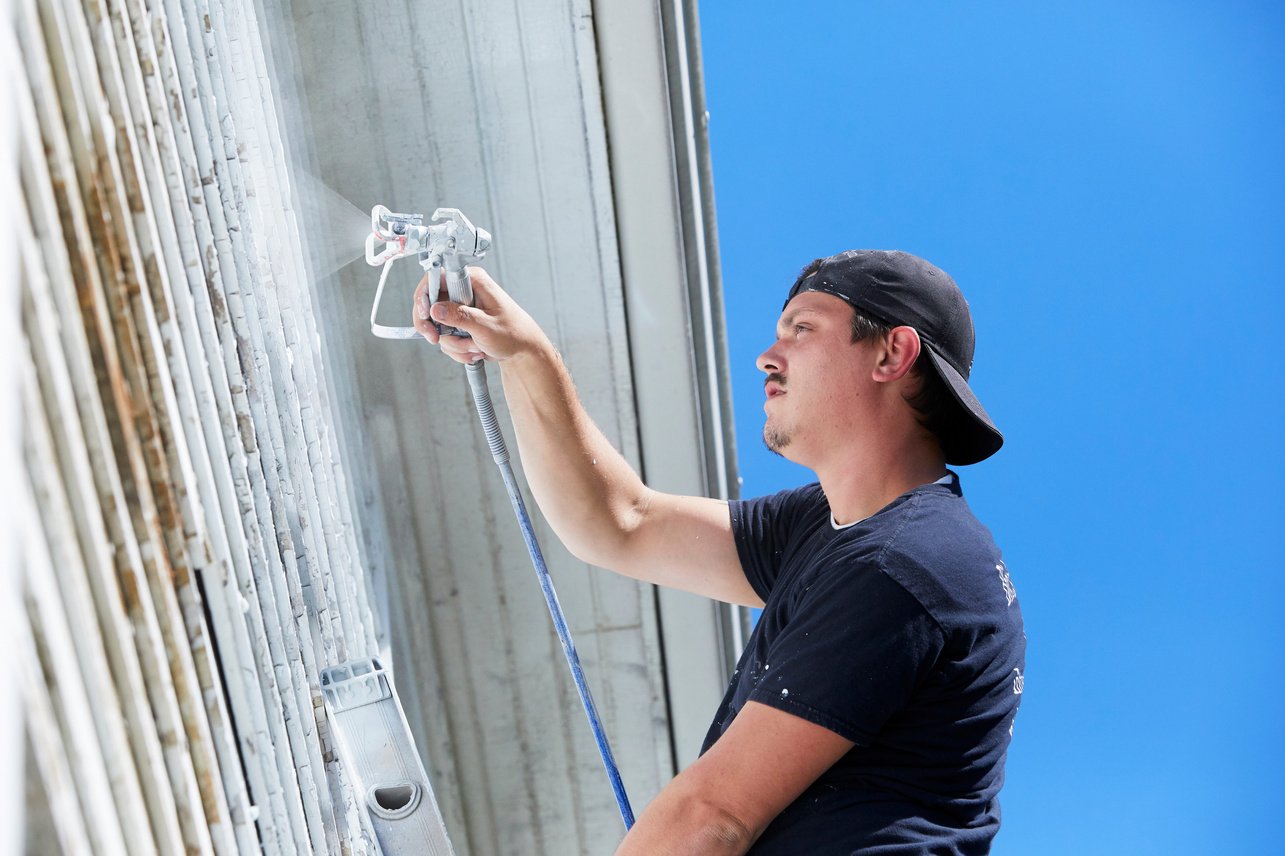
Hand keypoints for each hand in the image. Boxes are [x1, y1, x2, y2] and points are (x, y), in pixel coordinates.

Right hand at [412, 266, 550, 364]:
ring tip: (476, 346)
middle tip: (436, 339)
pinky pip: (445, 336)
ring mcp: (460, 308)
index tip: (425, 315)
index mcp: (473, 280)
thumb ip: (460, 317)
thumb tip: (435, 309)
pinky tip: (475, 350)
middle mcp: (464, 291)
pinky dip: (457, 348)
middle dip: (435, 327)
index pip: (436, 278)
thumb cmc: (513, 334)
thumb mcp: (486, 326)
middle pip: (430, 303)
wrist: (523, 350)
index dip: (425, 296)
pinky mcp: (459, 323)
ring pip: (437, 325)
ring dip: (453, 342)